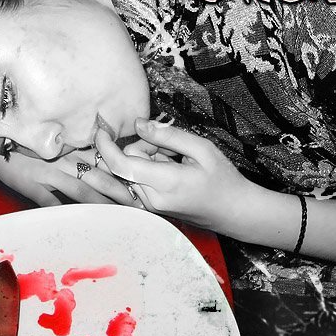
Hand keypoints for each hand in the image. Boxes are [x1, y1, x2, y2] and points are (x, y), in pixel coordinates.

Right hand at [0, 148, 141, 206]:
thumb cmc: (32, 147)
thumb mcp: (58, 147)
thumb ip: (79, 155)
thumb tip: (105, 166)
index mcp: (74, 152)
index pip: (104, 164)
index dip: (123, 177)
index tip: (140, 189)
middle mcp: (66, 161)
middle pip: (99, 178)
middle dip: (120, 193)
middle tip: (139, 207)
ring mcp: (49, 174)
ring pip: (80, 190)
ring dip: (101, 204)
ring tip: (118, 217)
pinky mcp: (33, 185)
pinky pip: (50, 201)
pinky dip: (64, 212)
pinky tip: (77, 224)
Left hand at [96, 118, 256, 231]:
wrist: (234, 212)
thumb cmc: (223, 180)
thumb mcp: (201, 148)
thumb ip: (167, 135)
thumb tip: (138, 124)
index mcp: (166, 183)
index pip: (121, 164)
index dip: (105, 145)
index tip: (101, 130)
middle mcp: (153, 200)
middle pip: (126, 164)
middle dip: (142, 148)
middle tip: (171, 148)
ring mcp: (150, 208)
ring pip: (130, 173)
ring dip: (144, 161)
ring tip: (173, 162)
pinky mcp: (150, 210)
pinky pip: (135, 184)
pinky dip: (145, 172)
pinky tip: (166, 170)